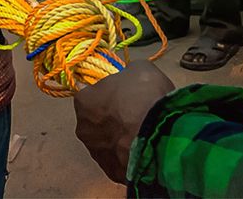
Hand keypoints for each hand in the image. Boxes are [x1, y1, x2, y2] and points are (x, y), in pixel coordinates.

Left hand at [73, 60, 174, 183]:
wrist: (159, 135)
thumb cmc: (145, 97)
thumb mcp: (140, 69)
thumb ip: (127, 74)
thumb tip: (128, 79)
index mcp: (84, 100)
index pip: (91, 93)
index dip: (109, 93)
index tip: (124, 95)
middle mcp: (83, 128)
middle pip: (97, 120)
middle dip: (113, 118)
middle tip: (135, 115)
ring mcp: (96, 153)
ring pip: (107, 143)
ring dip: (121, 139)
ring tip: (144, 135)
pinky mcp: (111, 172)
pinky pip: (119, 161)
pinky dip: (129, 157)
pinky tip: (145, 151)